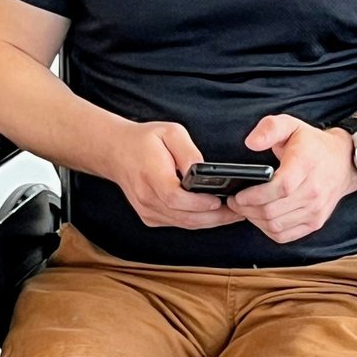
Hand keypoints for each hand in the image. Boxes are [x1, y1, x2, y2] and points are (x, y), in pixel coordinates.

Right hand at [111, 121, 241, 229]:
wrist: (116, 152)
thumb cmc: (144, 140)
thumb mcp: (170, 132)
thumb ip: (188, 152)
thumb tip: (204, 170)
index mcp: (150, 175)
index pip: (176, 197)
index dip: (200, 203)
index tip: (221, 200)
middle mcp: (147, 198)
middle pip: (185, 217)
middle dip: (215, 217)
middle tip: (240, 211)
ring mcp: (147, 211)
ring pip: (184, 224)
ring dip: (210, 222)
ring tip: (234, 214)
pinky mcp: (150, 217)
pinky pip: (178, 223)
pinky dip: (198, 221)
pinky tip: (214, 214)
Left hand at [228, 114, 356, 243]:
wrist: (343, 162)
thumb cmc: (313, 145)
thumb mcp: (291, 125)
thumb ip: (270, 128)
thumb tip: (251, 142)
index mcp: (306, 165)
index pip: (280, 188)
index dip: (255, 196)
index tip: (238, 195)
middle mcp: (314, 191)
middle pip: (273, 211)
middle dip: (247, 209)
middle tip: (234, 201)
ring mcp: (315, 210)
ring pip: (276, 226)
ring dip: (255, 220)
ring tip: (245, 209)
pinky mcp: (315, 222)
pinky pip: (285, 235)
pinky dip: (267, 230)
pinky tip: (260, 218)